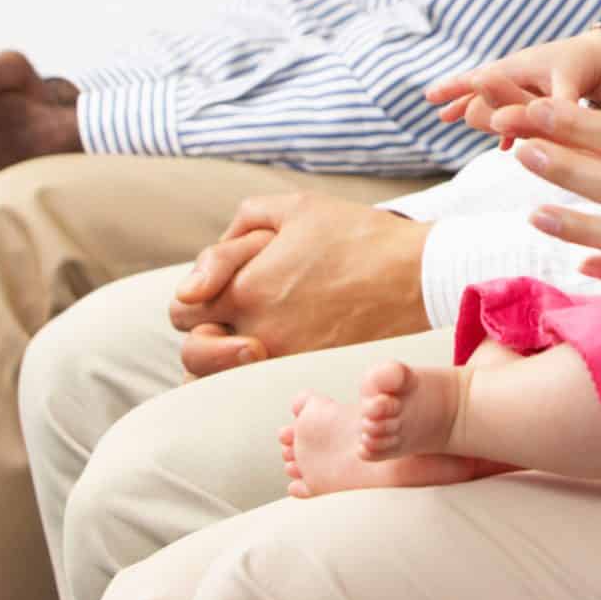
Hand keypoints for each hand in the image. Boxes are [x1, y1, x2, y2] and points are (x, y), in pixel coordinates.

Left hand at [166, 193, 432, 376]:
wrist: (418, 276)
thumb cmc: (359, 236)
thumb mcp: (297, 207)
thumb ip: (242, 224)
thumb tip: (211, 261)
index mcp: (247, 287)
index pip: (183, 307)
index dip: (195, 293)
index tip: (218, 286)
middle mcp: (257, 330)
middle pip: (193, 354)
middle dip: (203, 335)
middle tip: (230, 322)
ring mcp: (282, 358)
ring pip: (220, 384)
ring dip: (221, 368)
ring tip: (242, 350)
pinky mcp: (307, 374)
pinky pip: (258, 391)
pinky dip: (252, 381)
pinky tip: (268, 361)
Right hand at [424, 27, 600, 134]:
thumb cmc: (586, 64)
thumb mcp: (570, 82)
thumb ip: (555, 102)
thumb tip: (547, 123)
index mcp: (518, 67)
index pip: (478, 78)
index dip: (455, 88)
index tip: (430, 96)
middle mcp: (517, 72)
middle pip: (481, 86)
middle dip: (459, 98)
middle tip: (436, 111)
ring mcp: (527, 81)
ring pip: (494, 97)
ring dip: (477, 110)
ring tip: (454, 120)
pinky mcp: (539, 92)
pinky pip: (514, 107)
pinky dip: (506, 123)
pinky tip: (504, 144)